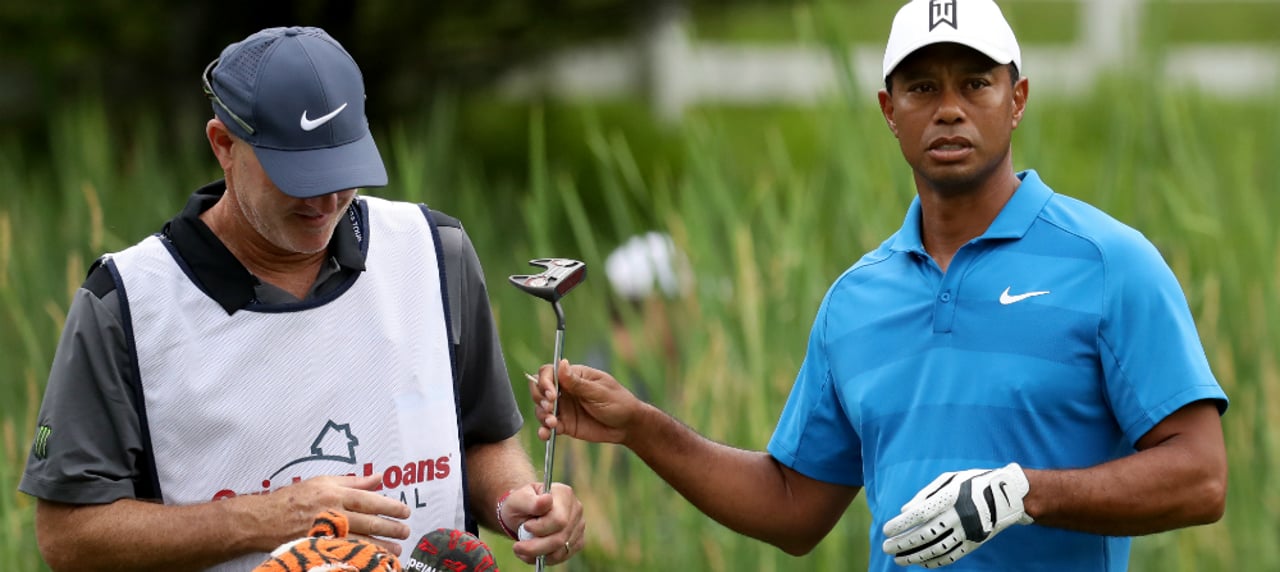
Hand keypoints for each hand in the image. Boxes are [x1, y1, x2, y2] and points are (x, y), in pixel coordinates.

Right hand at [262, 474, 410, 555]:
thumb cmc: (294, 497)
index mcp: (334, 494)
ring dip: (380, 545)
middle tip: (405, 531)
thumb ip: (353, 481)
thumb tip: (379, 477)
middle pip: (367, 521)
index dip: (389, 506)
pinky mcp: (318, 546)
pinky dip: (360, 554)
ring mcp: (324, 532)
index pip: (368, 500)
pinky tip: (372, 557)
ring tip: (396, 548)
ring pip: (359, 540)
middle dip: (390, 527)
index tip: (404, 511)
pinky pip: (344, 551)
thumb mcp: (323, 481)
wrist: (264, 519)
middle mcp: (331, 512)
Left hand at [499, 482, 584, 565]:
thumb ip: (531, 501)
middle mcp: (576, 509)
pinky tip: (532, 553)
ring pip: (561, 550)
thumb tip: (547, 500)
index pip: (558, 519)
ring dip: (538, 554)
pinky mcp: (577, 541)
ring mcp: (579, 526)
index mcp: (564, 494)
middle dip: (536, 546)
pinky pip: (563, 556)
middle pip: (560, 537)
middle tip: (517, 547)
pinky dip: (545, 558)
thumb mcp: (518, 500)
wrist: (524, 514)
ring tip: (521, 550)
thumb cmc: (520, 504)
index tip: (525, 526)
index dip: (539, 528)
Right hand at [529, 360, 641, 444]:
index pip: (548, 373)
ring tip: (552, 423)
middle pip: (539, 389)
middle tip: (550, 407)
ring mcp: (563, 408)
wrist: (627, 426)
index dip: (544, 381)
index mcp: (573, 376)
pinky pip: (548, 426)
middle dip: (540, 398)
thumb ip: (578, 383)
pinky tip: (545, 434)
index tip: (551, 394)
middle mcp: (565, 391)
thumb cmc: (618, 402)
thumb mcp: (599, 392)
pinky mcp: (564, 424)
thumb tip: (561, 363)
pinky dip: (544, 430)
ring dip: (542, 415)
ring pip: (541, 408)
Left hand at [882, 463, 1031, 567]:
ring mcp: (968, 531)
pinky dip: (935, 562)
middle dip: (903, 544)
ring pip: (937, 549)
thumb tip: (904, 510)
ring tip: (899, 559)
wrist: (1008, 495)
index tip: (886, 530)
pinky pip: (952, 556)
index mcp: (950, 497)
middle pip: (926, 535)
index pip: (920, 514)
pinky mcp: (975, 542)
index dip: (901, 524)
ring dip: (915, 557)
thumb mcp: (949, 479)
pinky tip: (921, 563)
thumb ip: (925, 494)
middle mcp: (959, 516)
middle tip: (886, 548)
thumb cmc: (972, 483)